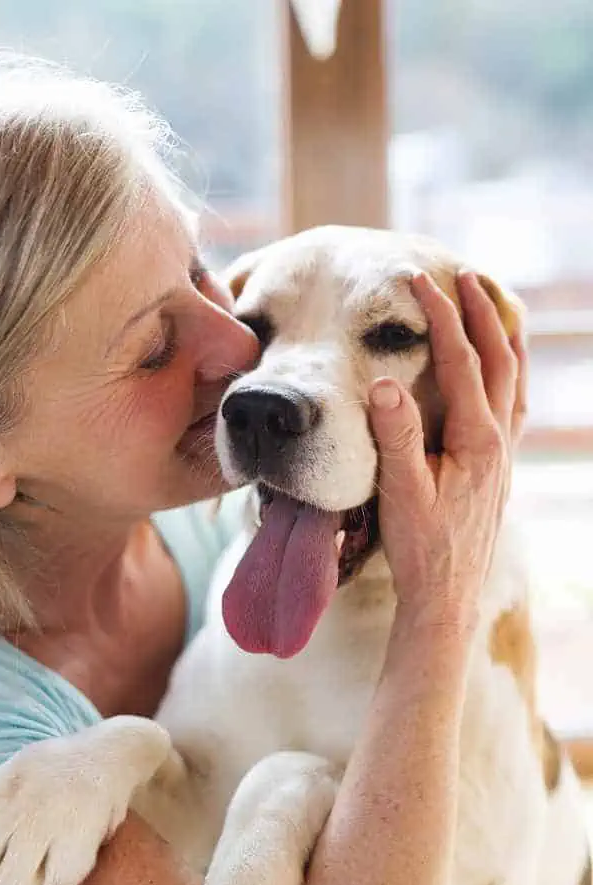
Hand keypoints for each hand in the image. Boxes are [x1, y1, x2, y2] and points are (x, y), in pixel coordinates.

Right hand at [368, 271, 526, 638]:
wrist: (446, 596)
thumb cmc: (420, 548)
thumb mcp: (401, 493)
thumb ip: (395, 437)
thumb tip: (384, 383)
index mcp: (477, 441)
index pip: (461, 362)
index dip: (441, 317)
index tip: (418, 282)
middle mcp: (499, 441)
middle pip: (499, 360)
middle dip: (482, 312)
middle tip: (464, 274)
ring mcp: (504, 454)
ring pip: (515, 380)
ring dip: (503, 337)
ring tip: (494, 305)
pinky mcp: (498, 468)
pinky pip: (514, 405)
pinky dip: (510, 373)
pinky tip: (502, 370)